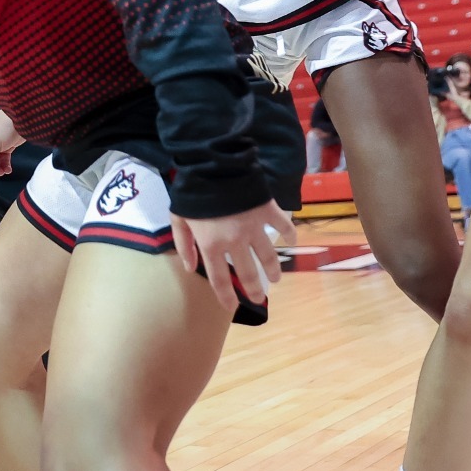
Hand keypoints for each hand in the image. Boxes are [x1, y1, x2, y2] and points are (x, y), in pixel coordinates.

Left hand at [172, 200, 294, 309]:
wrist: (211, 164)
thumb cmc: (191, 192)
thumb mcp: (178, 218)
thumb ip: (183, 244)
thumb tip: (189, 268)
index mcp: (211, 245)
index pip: (219, 279)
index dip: (226, 296)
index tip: (233, 306)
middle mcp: (235, 241)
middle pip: (247, 272)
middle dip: (255, 289)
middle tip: (260, 298)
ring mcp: (254, 227)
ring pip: (268, 255)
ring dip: (273, 269)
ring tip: (276, 278)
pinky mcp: (267, 211)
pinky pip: (283, 226)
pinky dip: (289, 234)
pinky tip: (292, 242)